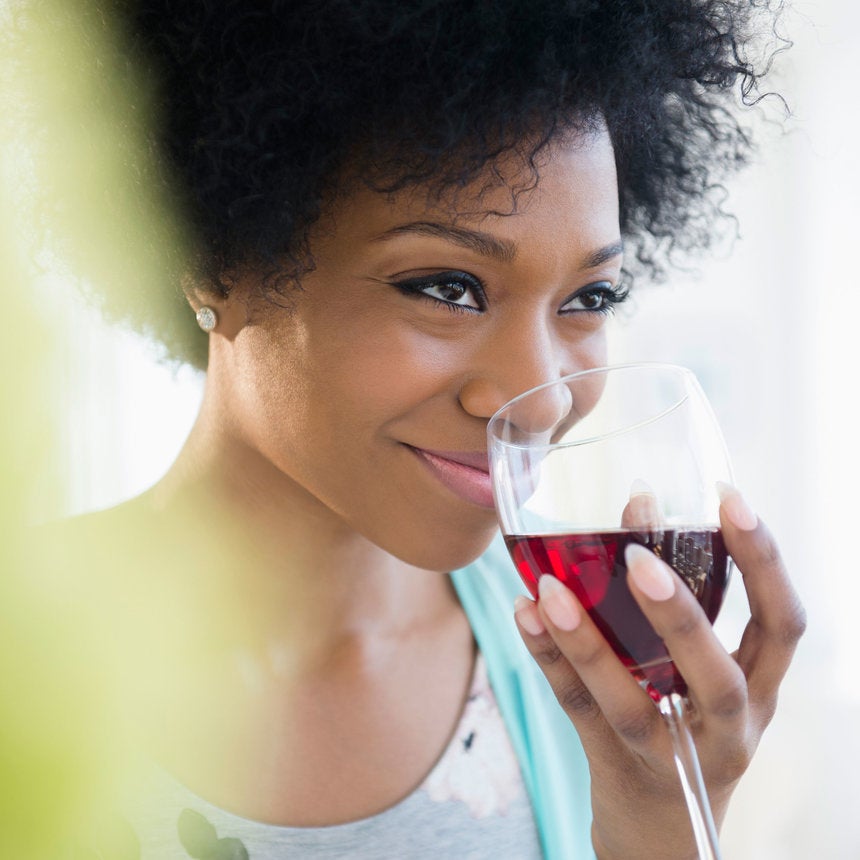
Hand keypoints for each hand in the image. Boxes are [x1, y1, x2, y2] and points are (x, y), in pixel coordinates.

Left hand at [512, 486, 805, 858]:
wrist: (665, 832)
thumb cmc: (686, 723)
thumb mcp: (701, 672)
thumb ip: (677, 599)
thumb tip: (638, 504)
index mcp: (758, 689)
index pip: (782, 624)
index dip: (764, 561)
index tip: (731, 498)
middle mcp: (726, 727)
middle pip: (714, 677)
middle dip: (679, 615)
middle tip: (637, 556)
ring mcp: (670, 755)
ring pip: (632, 704)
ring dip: (588, 641)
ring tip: (551, 587)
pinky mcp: (615, 766)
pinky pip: (578, 710)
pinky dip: (548, 658)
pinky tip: (524, 612)